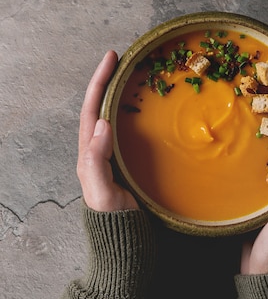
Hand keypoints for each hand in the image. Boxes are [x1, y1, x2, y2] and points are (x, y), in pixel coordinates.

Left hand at [77, 50, 138, 211]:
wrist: (125, 241)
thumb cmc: (114, 219)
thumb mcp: (102, 193)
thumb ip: (97, 162)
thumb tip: (102, 124)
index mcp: (89, 154)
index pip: (91, 109)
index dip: (99, 82)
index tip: (111, 58)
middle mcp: (97, 150)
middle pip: (100, 106)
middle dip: (108, 81)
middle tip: (122, 59)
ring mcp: (112, 155)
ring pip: (114, 116)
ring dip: (120, 94)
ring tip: (133, 75)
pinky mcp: (127, 161)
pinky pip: (128, 129)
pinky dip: (134, 112)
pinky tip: (146, 108)